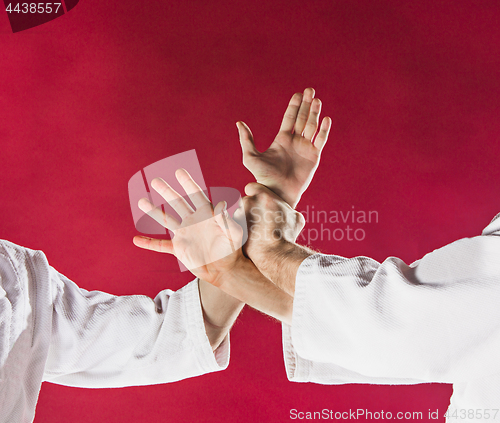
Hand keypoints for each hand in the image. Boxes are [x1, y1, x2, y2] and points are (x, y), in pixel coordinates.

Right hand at [133, 169, 244, 286]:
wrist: (225, 270)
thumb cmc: (232, 250)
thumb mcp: (233, 233)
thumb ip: (226, 220)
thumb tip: (221, 205)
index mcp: (207, 214)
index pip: (196, 195)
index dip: (188, 183)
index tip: (178, 172)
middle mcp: (193, 220)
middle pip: (177, 203)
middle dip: (166, 191)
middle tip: (155, 180)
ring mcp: (185, 234)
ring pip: (166, 219)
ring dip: (153, 211)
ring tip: (141, 201)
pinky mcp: (179, 248)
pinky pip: (161, 245)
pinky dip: (149, 243)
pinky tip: (136, 240)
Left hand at [235, 182, 304, 275]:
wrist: (274, 254)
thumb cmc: (287, 235)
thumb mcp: (296, 218)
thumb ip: (288, 209)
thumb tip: (287, 210)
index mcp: (263, 195)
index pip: (252, 187)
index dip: (255, 195)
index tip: (258, 203)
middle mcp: (248, 201)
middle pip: (245, 201)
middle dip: (250, 208)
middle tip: (259, 220)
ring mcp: (238, 214)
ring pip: (239, 213)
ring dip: (244, 219)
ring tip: (255, 231)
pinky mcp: (232, 227)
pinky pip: (235, 225)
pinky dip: (240, 230)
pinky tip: (250, 237)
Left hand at [237, 87, 331, 207]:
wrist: (278, 193)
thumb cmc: (263, 177)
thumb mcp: (250, 157)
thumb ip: (246, 140)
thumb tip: (239, 123)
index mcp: (282, 139)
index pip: (289, 118)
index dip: (294, 106)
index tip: (298, 94)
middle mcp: (295, 142)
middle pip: (302, 119)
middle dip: (306, 105)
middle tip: (310, 90)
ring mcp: (305, 148)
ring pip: (311, 127)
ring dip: (314, 113)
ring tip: (317, 101)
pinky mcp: (314, 157)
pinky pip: (320, 140)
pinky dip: (323, 130)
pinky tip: (325, 119)